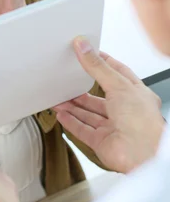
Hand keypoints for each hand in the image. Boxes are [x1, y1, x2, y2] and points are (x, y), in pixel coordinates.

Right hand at [54, 37, 165, 173]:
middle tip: (68, 79)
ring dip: (73, 106)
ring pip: (89, 114)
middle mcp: (126, 112)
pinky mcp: (102, 142)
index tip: (87, 53)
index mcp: (136, 95)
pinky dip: (70, 122)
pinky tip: (61, 114)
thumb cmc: (142, 122)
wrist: (141, 155)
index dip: (102, 63)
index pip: (118, 74)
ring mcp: (114, 128)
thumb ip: (97, 67)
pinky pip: (82, 130)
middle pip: (100, 97)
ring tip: (59, 97)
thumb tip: (83, 46)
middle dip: (82, 90)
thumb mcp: (119, 85)